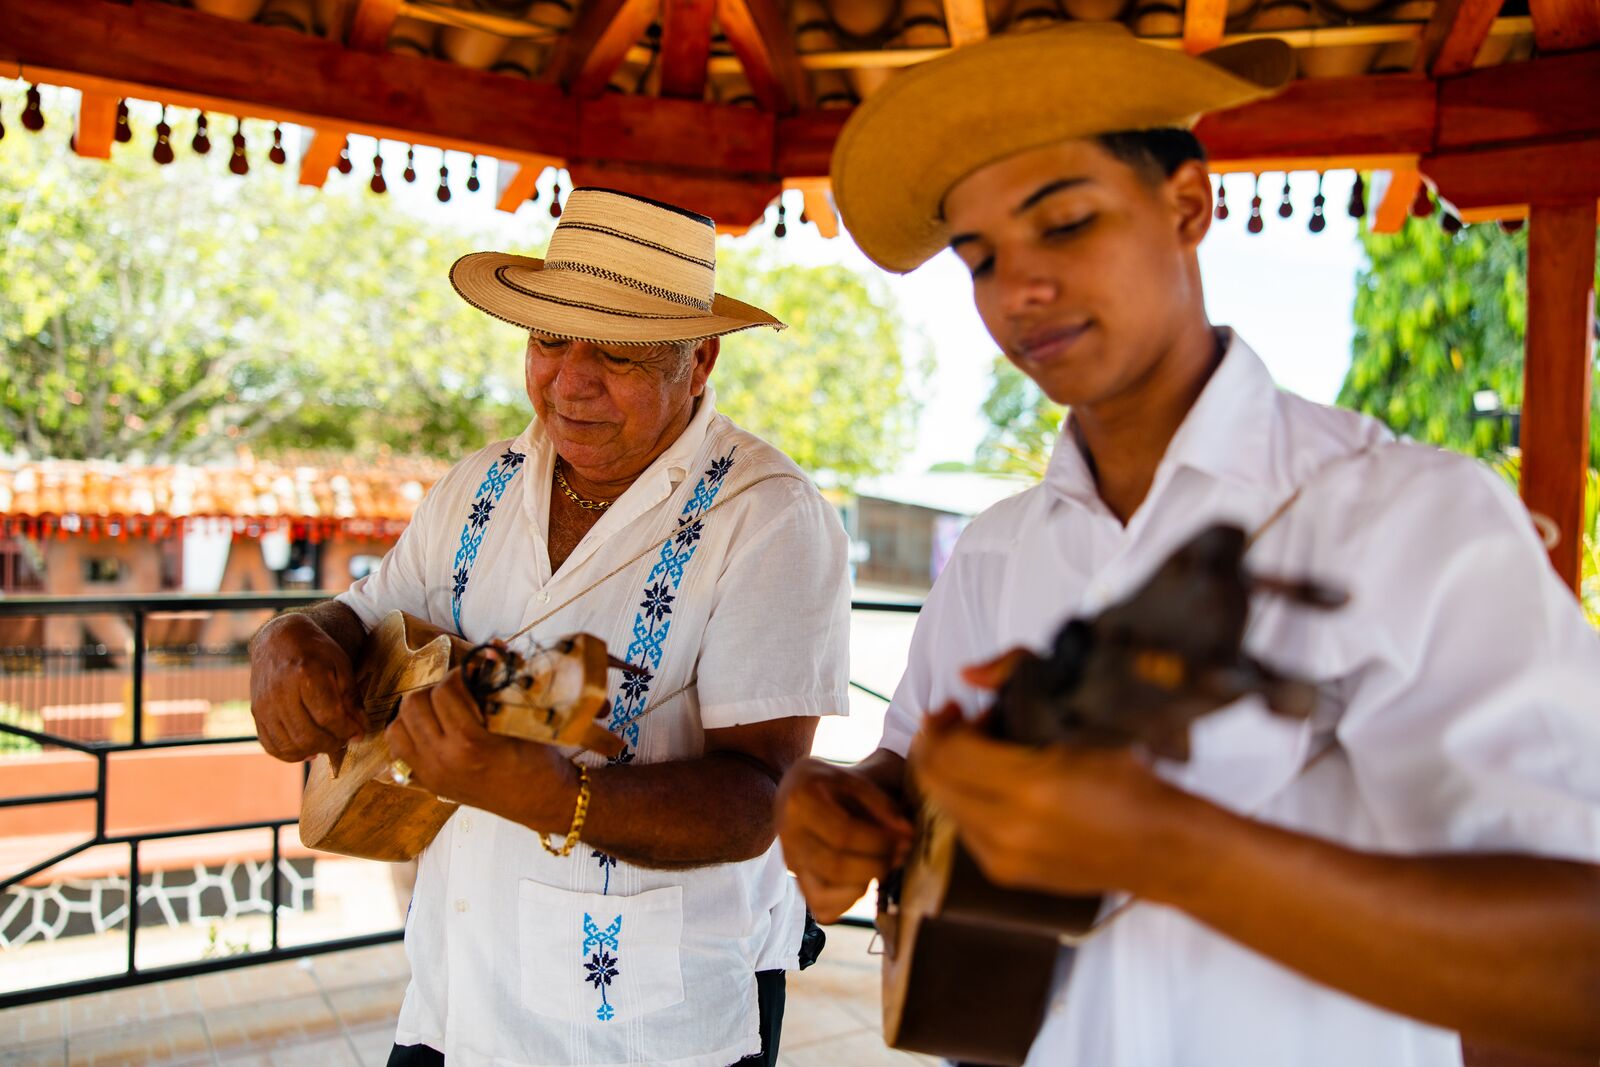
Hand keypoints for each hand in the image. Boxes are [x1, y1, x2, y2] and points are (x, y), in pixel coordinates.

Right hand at [249, 613, 365, 761]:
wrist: (279, 639)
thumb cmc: (315, 651)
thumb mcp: (341, 665)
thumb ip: (351, 698)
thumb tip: (359, 730)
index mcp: (305, 674)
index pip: (329, 716)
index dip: (347, 730)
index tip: (359, 733)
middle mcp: (281, 692)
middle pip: (308, 735)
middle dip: (333, 744)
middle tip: (345, 739)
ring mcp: (265, 705)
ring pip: (289, 745)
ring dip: (314, 751)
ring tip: (329, 743)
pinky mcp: (256, 714)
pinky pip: (271, 745)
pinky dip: (291, 754)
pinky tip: (307, 749)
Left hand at [385, 667, 580, 829]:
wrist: (540, 801)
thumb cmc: (539, 758)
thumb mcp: (523, 719)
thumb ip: (503, 682)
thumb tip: (493, 646)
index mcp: (470, 742)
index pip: (445, 690)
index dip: (460, 674)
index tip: (475, 673)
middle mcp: (443, 759)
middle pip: (414, 704)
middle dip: (436, 690)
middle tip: (458, 691)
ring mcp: (431, 773)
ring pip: (399, 724)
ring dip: (419, 710)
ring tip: (442, 709)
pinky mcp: (427, 782)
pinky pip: (398, 747)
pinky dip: (409, 732)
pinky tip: (431, 729)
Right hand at [775, 756, 913, 922]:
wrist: (799, 790)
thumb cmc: (835, 783)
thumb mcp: (858, 779)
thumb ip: (882, 804)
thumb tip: (907, 835)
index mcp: (800, 800)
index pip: (842, 832)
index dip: (879, 841)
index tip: (907, 837)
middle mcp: (787, 835)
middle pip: (835, 866)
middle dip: (877, 864)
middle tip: (903, 853)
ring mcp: (790, 862)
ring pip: (826, 893)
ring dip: (866, 884)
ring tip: (888, 865)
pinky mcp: (798, 881)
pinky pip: (822, 907)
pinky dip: (850, 900)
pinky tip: (866, 878)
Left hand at [911, 704, 1193, 897]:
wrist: (1160, 847)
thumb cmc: (1128, 780)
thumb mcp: (1082, 717)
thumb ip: (1018, 678)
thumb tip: (970, 673)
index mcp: (1031, 787)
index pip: (949, 752)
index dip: (944, 724)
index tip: (959, 708)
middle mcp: (1010, 828)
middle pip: (935, 778)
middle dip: (939, 743)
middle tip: (960, 722)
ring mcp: (1005, 856)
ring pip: (943, 803)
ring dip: (951, 771)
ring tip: (981, 751)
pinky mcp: (1006, 873)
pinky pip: (962, 827)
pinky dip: (966, 799)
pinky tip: (993, 783)